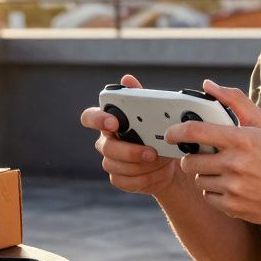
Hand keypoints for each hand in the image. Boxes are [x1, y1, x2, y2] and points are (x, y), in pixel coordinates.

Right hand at [79, 74, 178, 194]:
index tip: (114, 122)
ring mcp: (110, 162)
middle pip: (107, 148)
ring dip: (143, 166)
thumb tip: (127, 78)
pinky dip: (145, 179)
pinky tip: (158, 173)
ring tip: (162, 161)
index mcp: (109, 121)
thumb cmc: (157, 133)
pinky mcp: (118, 179)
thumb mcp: (153, 114)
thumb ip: (139, 97)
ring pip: (118, 167)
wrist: (169, 161)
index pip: (90, 117)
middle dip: (130, 151)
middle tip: (151, 152)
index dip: (98, 120)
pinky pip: (126, 182)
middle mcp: (106, 142)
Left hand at [167, 79, 260, 225]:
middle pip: (190, 161)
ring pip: (198, 180)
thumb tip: (207, 85)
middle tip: (205, 156)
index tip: (168, 134)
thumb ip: (234, 100)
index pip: (195, 132)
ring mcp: (234, 188)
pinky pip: (207, 197)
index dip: (175, 132)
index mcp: (241, 139)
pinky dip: (214, 192)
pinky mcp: (233, 207)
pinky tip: (231, 187)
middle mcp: (236, 164)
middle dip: (192, 158)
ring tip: (225, 171)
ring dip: (205, 175)